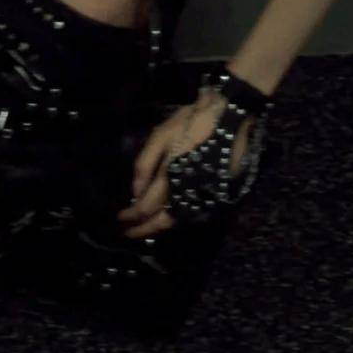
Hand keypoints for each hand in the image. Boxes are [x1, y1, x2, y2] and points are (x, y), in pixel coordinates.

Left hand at [116, 87, 254, 238]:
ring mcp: (203, 197)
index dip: (131, 216)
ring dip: (159, 228)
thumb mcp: (163, 133)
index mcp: (171, 176)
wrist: (232, 118)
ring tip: (146, 228)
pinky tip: (169, 216)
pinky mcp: (216, 197)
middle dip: (143, 229)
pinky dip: (177, 219)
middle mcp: (187, 193)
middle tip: (128, 233)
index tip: (120, 219)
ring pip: (178, 221)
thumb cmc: (193, 121)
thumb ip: (145, 162)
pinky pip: (192, 214)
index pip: (146, 207)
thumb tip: (135, 191)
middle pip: (162, 221)